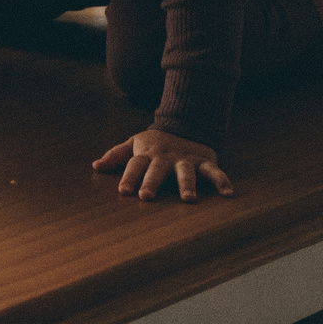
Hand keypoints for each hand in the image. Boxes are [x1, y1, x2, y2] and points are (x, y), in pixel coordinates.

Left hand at [93, 128, 232, 202]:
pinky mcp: (204, 160)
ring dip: (187, 184)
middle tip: (146, 196)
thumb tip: (95, 166)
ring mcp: (186, 159)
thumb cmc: (154, 143)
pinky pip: (214, 171)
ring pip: (186, 172)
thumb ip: (116, 156)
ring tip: (188, 199)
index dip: (128, 177)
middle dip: (152, 182)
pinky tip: (227, 193)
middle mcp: (166, 158)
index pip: (135, 165)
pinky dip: (222, 180)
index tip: (123, 191)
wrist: (185, 124)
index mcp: (147, 154)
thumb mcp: (134, 144)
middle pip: (157, 170)